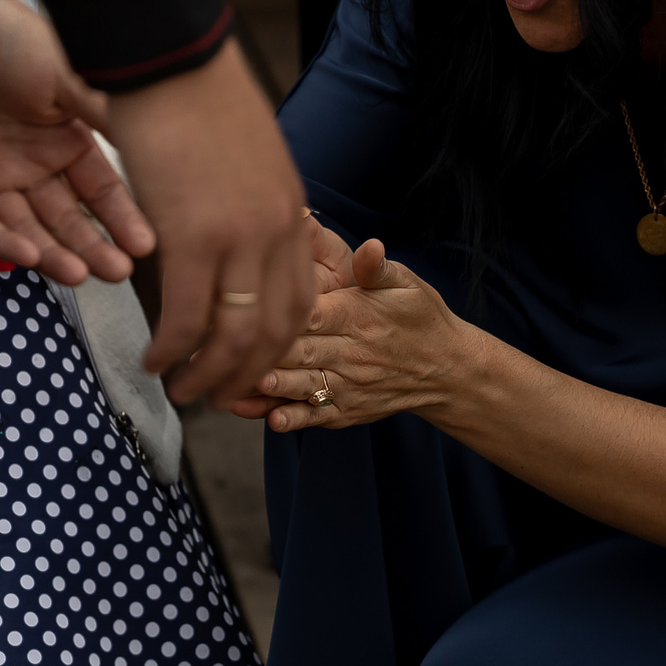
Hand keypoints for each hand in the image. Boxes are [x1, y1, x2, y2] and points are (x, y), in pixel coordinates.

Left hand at [0, 0, 149, 285]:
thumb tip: (163, 156)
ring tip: (78, 275)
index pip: (101, 193)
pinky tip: (29, 256)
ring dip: (52, 254)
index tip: (146, 247)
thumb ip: (113, 122)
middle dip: (92, 247)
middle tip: (117, 273)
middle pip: (67, 218)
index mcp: (65, 140)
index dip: (123, 220)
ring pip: (26, 227)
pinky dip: (2, 241)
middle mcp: (32, 162)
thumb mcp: (73, 80)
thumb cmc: (7, 43)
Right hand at [101, 43, 314, 403]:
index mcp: (293, 219)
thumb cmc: (199, 99)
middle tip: (221, 397)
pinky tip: (157, 360)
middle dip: (248, 373)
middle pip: (274, 331)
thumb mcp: (250, 160)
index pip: (300, 302)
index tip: (257, 366)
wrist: (172, 58)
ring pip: (234, 335)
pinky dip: (173, 347)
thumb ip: (252, 205)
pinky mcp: (195, 238)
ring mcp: (240, 240)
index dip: (279, 344)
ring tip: (185, 391)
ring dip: (209, 373)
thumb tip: (237, 232)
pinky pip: (188, 314)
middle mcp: (277, 237)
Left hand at [232, 232, 471, 433]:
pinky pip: (319, 416)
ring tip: (238, 385)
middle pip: (298, 351)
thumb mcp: (407, 283)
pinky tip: (272, 420)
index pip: (308, 313)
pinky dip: (296, 420)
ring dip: (270, 388)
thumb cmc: (421, 319)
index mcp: (357, 316)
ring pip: (304, 386)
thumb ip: (377, 267)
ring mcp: (351, 385)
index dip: (272, 310)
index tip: (236, 305)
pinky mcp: (350, 410)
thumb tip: (371, 246)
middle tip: (215, 348)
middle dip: (255, 350)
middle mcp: (353, 353)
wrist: (450, 370)